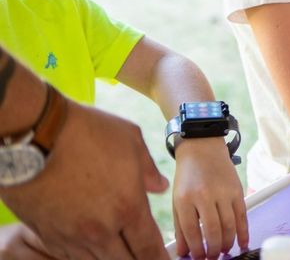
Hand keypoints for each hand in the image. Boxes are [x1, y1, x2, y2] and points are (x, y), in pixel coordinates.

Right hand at [0, 101, 169, 259]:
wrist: (35, 136)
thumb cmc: (87, 132)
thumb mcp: (130, 140)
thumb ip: (148, 170)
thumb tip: (159, 187)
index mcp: (128, 207)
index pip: (149, 248)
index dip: (159, 257)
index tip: (164, 259)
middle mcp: (101, 229)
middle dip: (137, 259)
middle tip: (142, 253)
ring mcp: (71, 235)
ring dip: (110, 257)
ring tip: (118, 249)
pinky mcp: (47, 233)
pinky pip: (70, 256)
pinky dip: (83, 255)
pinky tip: (90, 247)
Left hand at [172, 138, 247, 259]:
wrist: (202, 148)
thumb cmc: (188, 176)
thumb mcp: (177, 200)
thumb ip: (180, 227)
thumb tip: (183, 252)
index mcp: (185, 199)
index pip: (192, 231)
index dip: (196, 249)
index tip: (198, 258)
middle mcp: (205, 195)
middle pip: (213, 231)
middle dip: (214, 250)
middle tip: (213, 257)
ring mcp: (223, 192)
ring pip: (229, 225)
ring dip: (228, 243)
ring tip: (224, 251)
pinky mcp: (237, 190)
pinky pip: (242, 215)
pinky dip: (243, 231)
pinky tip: (242, 243)